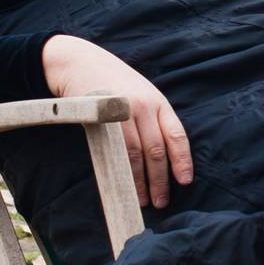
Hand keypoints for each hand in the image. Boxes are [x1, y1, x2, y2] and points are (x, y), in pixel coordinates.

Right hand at [41, 35, 192, 207]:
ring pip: (136, 155)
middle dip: (161, 180)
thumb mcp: (139, 94)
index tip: (185, 181)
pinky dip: (121, 172)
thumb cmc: (112, 82)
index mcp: (158, 101)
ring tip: (143, 200)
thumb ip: (152, 119)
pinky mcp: (102, 119)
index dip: (183, 160)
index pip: (177, 135)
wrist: (79, 63)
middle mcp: (144, 106)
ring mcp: (123, 112)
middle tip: (162, 201)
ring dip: (140, 181)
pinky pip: (115, 151)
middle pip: (157, 150)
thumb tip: (162, 157)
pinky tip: (123, 184)